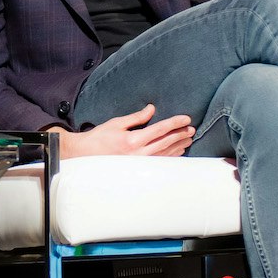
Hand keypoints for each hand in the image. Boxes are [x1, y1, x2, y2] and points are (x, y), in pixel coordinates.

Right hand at [59, 104, 192, 157]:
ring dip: (179, 146)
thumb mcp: (117, 123)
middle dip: (180, 135)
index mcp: (133, 140)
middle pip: (166, 142)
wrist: (86, 155)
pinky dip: (171, 157)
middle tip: (191, 129)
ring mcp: (140, 163)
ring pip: (165, 154)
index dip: (175, 123)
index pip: (160, 129)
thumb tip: (152, 109)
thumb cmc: (99, 138)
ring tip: (188, 139)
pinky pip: (159, 163)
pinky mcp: (138, 169)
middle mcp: (139, 154)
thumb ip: (137, 117)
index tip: (186, 118)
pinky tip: (178, 152)